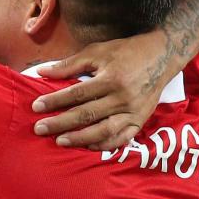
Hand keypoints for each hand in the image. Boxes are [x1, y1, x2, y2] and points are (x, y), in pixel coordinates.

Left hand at [29, 30, 173, 150]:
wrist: (162, 56)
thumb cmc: (126, 52)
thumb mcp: (98, 51)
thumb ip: (70, 64)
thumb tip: (42, 72)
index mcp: (110, 78)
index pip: (76, 94)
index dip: (55, 101)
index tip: (36, 106)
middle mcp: (122, 98)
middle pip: (87, 114)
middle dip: (61, 123)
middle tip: (40, 129)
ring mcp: (133, 111)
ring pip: (103, 130)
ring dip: (80, 138)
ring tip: (60, 142)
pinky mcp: (140, 120)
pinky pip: (122, 138)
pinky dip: (105, 144)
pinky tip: (88, 146)